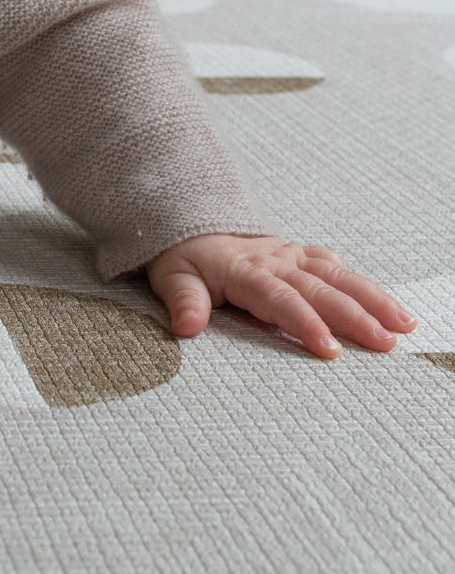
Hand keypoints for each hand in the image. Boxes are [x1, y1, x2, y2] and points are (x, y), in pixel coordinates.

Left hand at [147, 233, 416, 359]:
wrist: (190, 225)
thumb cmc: (183, 259)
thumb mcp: (171, 278)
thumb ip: (182, 302)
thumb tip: (187, 326)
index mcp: (245, 270)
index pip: (280, 300)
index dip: (305, 323)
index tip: (329, 348)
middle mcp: (275, 260)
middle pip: (320, 290)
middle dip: (355, 316)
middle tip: (385, 343)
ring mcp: (291, 255)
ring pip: (338, 276)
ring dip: (372, 299)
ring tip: (403, 324)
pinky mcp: (301, 254)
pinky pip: (334, 266)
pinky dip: (362, 283)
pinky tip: (385, 303)